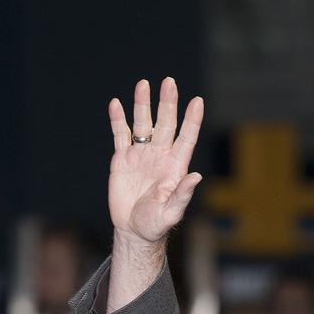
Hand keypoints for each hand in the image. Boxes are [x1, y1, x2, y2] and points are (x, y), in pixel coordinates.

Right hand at [107, 77, 203, 245]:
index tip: (197, 101)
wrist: (133, 230)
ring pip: (142, 124)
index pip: (186, 138)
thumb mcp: (172, 212)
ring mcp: (140, 155)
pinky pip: (120, 135)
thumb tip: (196, 177)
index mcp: (175, 166)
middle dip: (167, 103)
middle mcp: (159, 156)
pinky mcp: (122, 160)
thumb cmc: (156, 224)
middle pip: (165, 124)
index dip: (192, 120)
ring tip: (143, 84)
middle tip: (169, 83)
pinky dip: (118, 120)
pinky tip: (116, 104)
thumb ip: (182, 194)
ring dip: (143, 105)